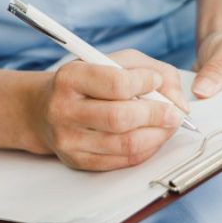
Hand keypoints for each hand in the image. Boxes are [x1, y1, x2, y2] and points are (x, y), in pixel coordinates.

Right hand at [30, 50, 189, 171]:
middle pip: (120, 117)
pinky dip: (146, 150)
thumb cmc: (85, 81)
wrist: (44, 109)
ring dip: (156, 136)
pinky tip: (153, 138)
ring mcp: (69, 140)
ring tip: (168, 125)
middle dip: (156, 115)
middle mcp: (65, 109)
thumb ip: (148, 69)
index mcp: (70, 77)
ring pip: (124, 144)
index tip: (157, 80)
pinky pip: (121, 161)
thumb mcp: (111, 61)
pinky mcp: (78, 162)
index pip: (115, 83)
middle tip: (175, 112)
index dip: (143, 83)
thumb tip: (177, 98)